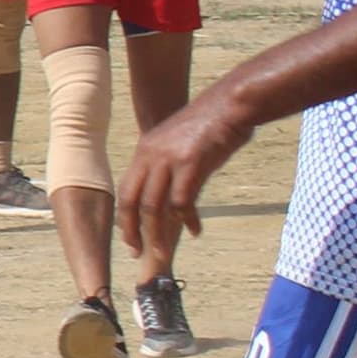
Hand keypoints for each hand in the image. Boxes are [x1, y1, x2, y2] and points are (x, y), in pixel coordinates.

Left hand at [125, 87, 250, 246]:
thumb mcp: (179, 144)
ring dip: (158, 234)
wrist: (231, 104)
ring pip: (154, 207)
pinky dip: (186, 220)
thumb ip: (169, 166)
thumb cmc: (211, 125)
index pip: (126, 190)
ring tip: (163, 254)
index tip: (129, 239)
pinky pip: (181, 201)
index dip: (125, 217)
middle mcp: (150, 155)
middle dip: (133, 231)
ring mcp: (169, 159)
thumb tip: (169, 195)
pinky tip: (195, 230)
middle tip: (139, 253)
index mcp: (145, 151)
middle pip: (133, 202)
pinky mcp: (191, 164)